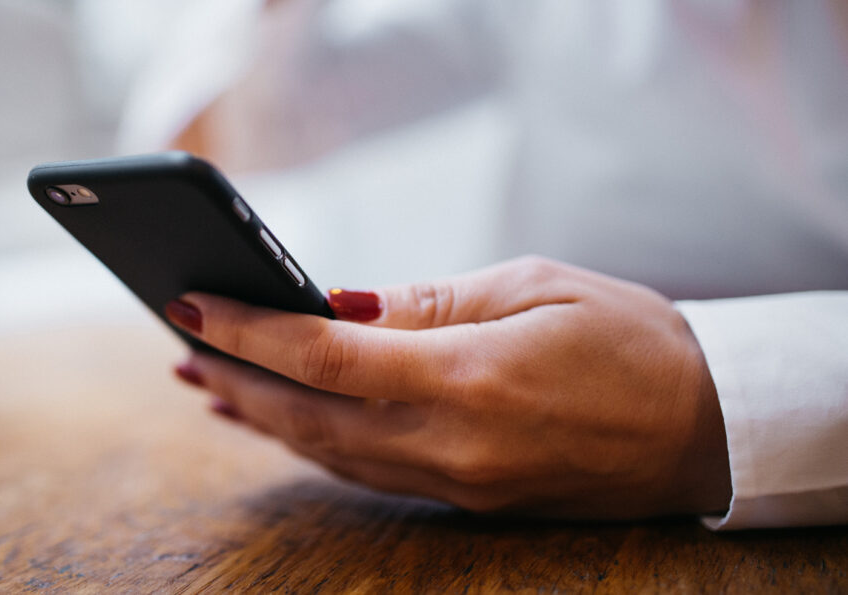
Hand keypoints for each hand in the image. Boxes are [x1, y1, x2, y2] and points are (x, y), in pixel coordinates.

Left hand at [167, 256, 731, 519]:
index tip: (192, 304)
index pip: (325, 358)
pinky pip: (367, 472)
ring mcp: (457, 483)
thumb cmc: (632, 339)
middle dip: (232, 380)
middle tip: (178, 345)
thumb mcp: (533, 287)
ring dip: (261, 418)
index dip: (248, 331)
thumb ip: (426, 303)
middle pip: (307, 417)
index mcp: (470, 378)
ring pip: (328, 452)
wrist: (706, 428)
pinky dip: (312, 443)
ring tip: (208, 383)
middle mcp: (452, 444)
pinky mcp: (466, 499)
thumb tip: (335, 305)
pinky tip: (283, 422)